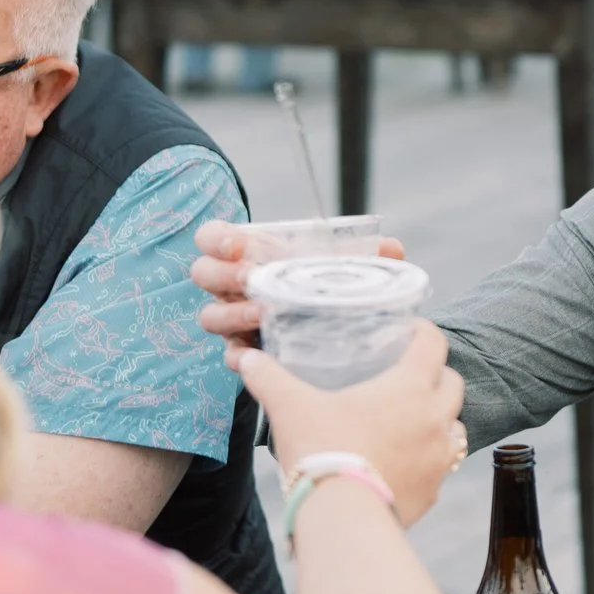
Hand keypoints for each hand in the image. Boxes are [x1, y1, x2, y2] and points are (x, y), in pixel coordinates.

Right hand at [193, 220, 408, 354]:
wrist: (337, 343)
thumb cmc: (329, 291)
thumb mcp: (345, 272)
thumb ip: (366, 258)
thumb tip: (389, 247)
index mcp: (249, 256)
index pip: (212, 238)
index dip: (217, 237)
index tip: (238, 244)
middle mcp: (234, 288)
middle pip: (204, 274)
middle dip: (223, 274)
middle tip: (251, 276)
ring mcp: (235, 321)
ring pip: (210, 317)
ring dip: (233, 313)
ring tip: (263, 312)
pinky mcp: (246, 354)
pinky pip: (230, 356)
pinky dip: (239, 356)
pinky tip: (254, 355)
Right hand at [237, 320, 465, 525]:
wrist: (339, 517)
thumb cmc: (320, 451)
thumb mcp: (290, 408)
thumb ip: (269, 378)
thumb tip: (246, 358)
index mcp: (410, 387)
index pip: (433, 343)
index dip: (423, 331)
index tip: (410, 330)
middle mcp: (435, 418)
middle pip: (453, 383)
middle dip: (436, 375)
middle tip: (410, 376)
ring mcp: (438, 457)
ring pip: (455, 427)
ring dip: (440, 419)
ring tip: (413, 420)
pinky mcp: (433, 490)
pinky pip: (441, 466)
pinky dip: (429, 459)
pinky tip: (405, 461)